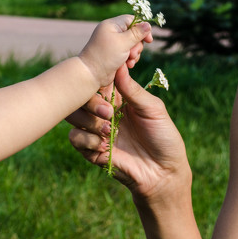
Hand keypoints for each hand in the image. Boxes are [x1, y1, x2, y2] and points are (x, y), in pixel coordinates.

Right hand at [66, 65, 188, 198]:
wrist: (164, 173)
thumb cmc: (164, 138)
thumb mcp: (154, 110)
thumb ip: (133, 90)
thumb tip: (119, 66)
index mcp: (119, 98)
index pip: (98, 81)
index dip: (95, 78)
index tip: (99, 78)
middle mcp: (104, 112)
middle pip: (80, 96)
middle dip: (90, 102)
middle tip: (108, 112)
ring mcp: (97, 130)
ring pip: (72, 116)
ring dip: (88, 121)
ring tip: (109, 130)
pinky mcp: (92, 150)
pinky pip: (75, 138)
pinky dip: (87, 139)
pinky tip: (104, 146)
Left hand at [76, 15, 152, 87]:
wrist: (91, 73)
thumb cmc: (106, 55)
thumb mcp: (123, 42)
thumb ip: (137, 33)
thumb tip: (148, 24)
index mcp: (112, 25)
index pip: (132, 20)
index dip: (142, 28)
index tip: (149, 40)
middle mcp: (112, 32)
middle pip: (134, 33)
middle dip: (137, 45)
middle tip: (132, 53)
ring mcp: (113, 44)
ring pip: (132, 45)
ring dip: (134, 54)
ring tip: (129, 61)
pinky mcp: (114, 54)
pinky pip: (128, 53)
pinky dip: (130, 59)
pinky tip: (128, 65)